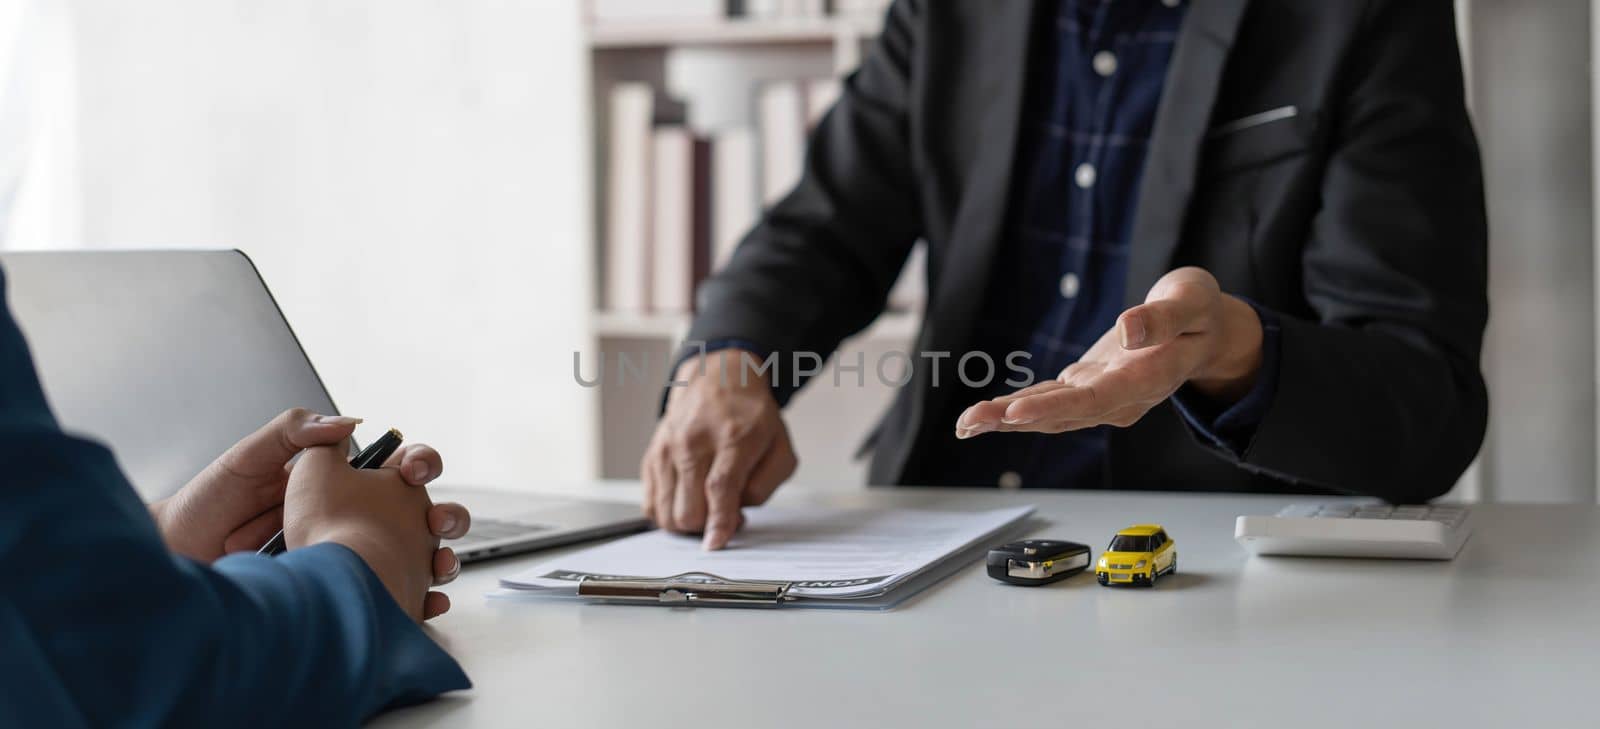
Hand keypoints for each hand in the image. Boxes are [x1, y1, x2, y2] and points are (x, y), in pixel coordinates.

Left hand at [150, 409, 469, 605]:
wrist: (179, 556)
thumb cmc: (208, 503)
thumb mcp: (247, 457)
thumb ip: (293, 431)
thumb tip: (349, 424)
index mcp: (335, 481)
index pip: (394, 467)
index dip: (417, 464)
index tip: (415, 471)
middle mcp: (349, 517)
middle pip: (418, 514)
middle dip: (443, 515)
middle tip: (437, 521)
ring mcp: (346, 555)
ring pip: (413, 557)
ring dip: (437, 559)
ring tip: (437, 565)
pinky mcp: (338, 589)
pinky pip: (388, 595)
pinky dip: (415, 600)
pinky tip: (427, 601)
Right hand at [641, 348, 797, 550]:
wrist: (718, 378)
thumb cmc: (751, 416)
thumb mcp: (780, 447)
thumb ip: (766, 485)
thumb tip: (737, 512)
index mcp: (732, 437)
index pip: (719, 488)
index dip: (718, 522)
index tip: (715, 543)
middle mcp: (693, 440)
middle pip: (688, 508)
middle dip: (708, 526)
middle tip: (727, 515)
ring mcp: (667, 447)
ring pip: (666, 512)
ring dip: (688, 523)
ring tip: (708, 507)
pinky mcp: (652, 455)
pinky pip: (651, 503)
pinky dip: (669, 513)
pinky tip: (688, 501)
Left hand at [955, 267, 1262, 436]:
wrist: (1204, 330)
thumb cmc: (1199, 311)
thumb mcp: (1192, 300)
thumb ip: (1163, 317)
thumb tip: (1127, 330)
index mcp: (1148, 378)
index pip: (1096, 399)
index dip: (1055, 407)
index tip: (1017, 412)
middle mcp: (1121, 397)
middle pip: (1063, 414)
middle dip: (1013, 418)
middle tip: (969, 423)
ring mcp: (1103, 396)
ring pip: (1050, 413)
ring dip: (1006, 418)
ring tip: (966, 424)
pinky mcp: (1088, 386)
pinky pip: (1048, 401)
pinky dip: (1016, 408)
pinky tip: (985, 414)